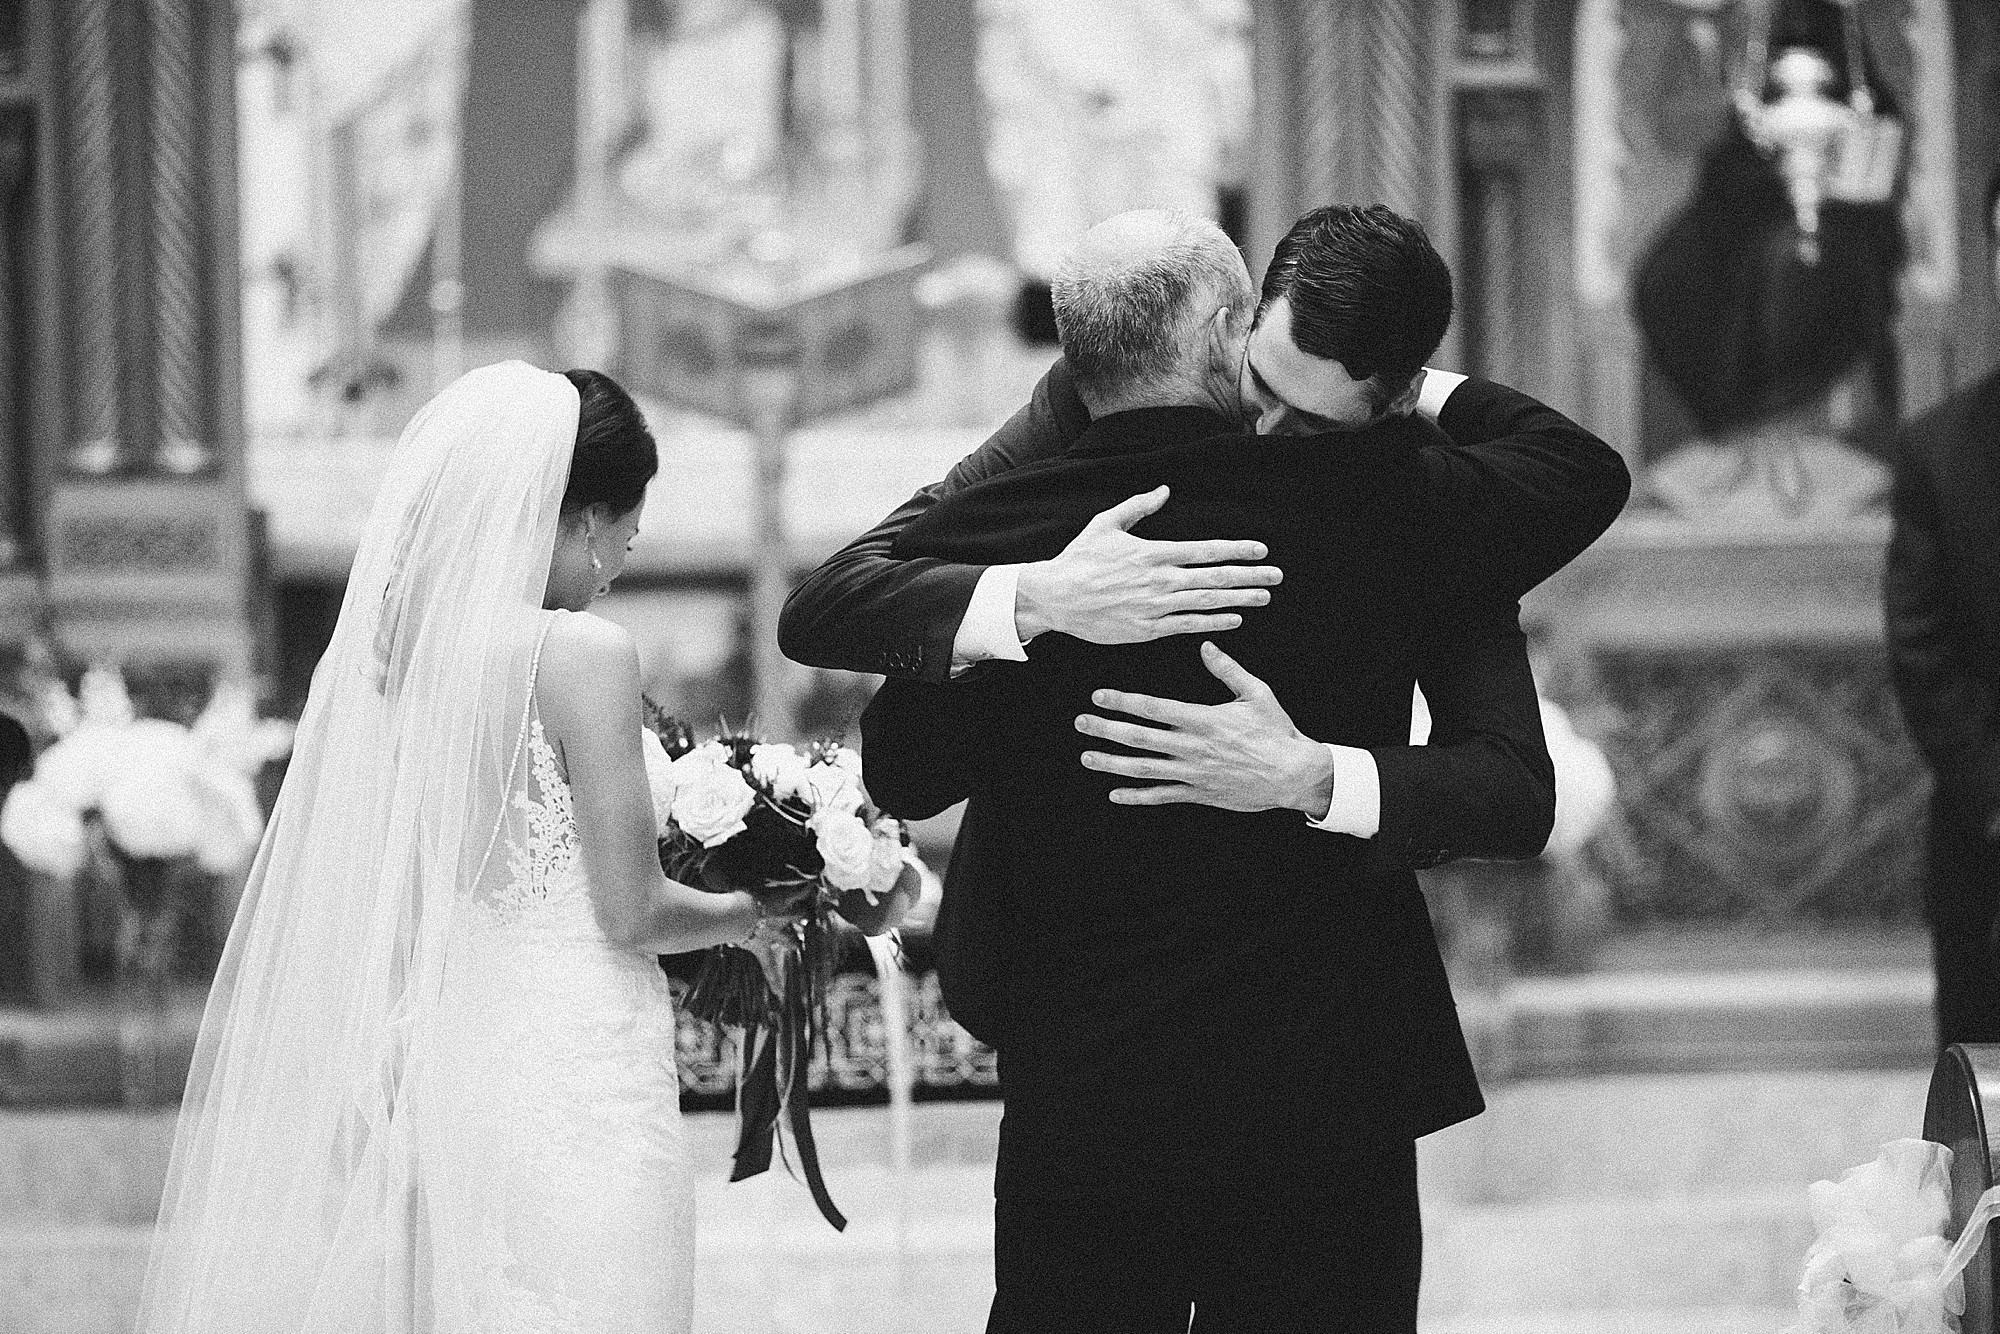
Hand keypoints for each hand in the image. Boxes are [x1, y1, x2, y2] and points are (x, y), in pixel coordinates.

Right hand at [740, 886, 810, 992]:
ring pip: (790, 941)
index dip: (806, 890)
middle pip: (799, 917)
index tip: (811, 886)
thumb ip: (750, 883)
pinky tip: (779, 992)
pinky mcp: (763, 949)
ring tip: (796, 944)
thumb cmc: (738, 895)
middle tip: (805, 916)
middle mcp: (782, 917)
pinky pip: (769, 967)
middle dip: (803, 917)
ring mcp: (774, 935)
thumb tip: (738, 873)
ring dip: (793, 942)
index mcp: (780, 899)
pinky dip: (774, 979)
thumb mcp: (747, 882)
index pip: (799, 892)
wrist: (734, 914)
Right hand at [1014, 487, 1281, 644]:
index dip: (1237, 550)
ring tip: (1264, 597)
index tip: (1261, 551)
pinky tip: (1235, 620)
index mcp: (1155, 553)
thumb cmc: (1080, 559)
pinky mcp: (1148, 629)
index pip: (1206, 550)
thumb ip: (1138, 506)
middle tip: (1277, 577)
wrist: (1056, 597)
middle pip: (1215, 577)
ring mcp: (1156, 607)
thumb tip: (1164, 490)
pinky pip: (1188, 625)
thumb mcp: (1106, 524)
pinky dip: (1214, 623)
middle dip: (1249, 577)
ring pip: (1207, 602)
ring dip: (1239, 600)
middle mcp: (1161, 580)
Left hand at [1075, 642, 1333, 814]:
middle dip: (1107, 729)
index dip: (1123, 701)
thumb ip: (1228, 670)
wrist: (1294, 775)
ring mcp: (1194, 773)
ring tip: (1087, 757)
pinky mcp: (1199, 794)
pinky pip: (1162, 796)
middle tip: (1080, 723)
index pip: (1154, 708)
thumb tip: (1206, 645)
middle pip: (1140, 738)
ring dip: (1112, 763)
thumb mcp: (1257, 693)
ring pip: (1144, 769)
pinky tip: (1115, 794)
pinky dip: (1137, 797)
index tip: (1099, 696)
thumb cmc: (1276, 731)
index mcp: (1204, 719)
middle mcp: (1193, 747)